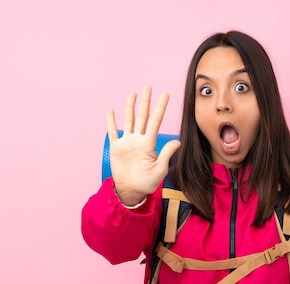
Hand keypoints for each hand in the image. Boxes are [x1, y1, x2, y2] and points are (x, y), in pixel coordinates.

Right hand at [107, 86, 180, 205]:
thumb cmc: (147, 183)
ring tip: (133, 93)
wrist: (131, 191)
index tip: (165, 94)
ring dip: (130, 107)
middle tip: (148, 87)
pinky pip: (113, 132)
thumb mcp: (160, 170)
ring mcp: (127, 142)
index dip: (161, 108)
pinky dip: (111, 121)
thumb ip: (167, 154)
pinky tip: (111, 110)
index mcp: (149, 144)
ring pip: (129, 120)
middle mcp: (139, 140)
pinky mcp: (116, 148)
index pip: (156, 121)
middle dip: (146, 102)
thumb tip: (178, 142)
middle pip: (142, 116)